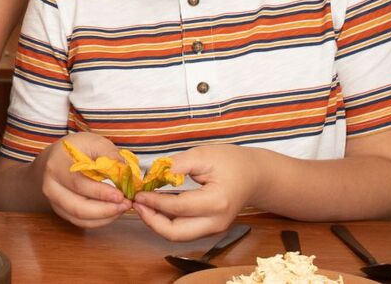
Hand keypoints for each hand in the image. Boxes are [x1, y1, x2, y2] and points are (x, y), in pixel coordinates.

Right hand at [40, 132, 130, 227]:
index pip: (79, 184)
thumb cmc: (76, 149)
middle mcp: (51, 186)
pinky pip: (81, 223)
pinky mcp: (60, 211)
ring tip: (123, 208)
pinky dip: (100, 220)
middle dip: (105, 210)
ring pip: (80, 218)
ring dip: (105, 217)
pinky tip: (113, 212)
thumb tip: (125, 171)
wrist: (55, 158)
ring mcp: (54, 201)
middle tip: (126, 204)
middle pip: (78, 207)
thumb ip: (108, 154)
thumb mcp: (92, 141)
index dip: (100, 193)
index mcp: (56, 166)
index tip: (121, 195)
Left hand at [132, 143, 260, 240]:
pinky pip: (183, 231)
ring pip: (178, 236)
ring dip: (156, 223)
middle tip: (136, 203)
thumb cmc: (231, 162)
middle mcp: (216, 221)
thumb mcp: (202, 155)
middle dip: (151, 221)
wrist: (254, 175)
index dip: (154, 202)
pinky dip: (166, 222)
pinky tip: (155, 207)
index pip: (178, 208)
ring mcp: (214, 228)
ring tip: (142, 205)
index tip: (138, 192)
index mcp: (217, 202)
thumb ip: (176, 166)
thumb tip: (150, 175)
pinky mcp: (209, 229)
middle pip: (176, 233)